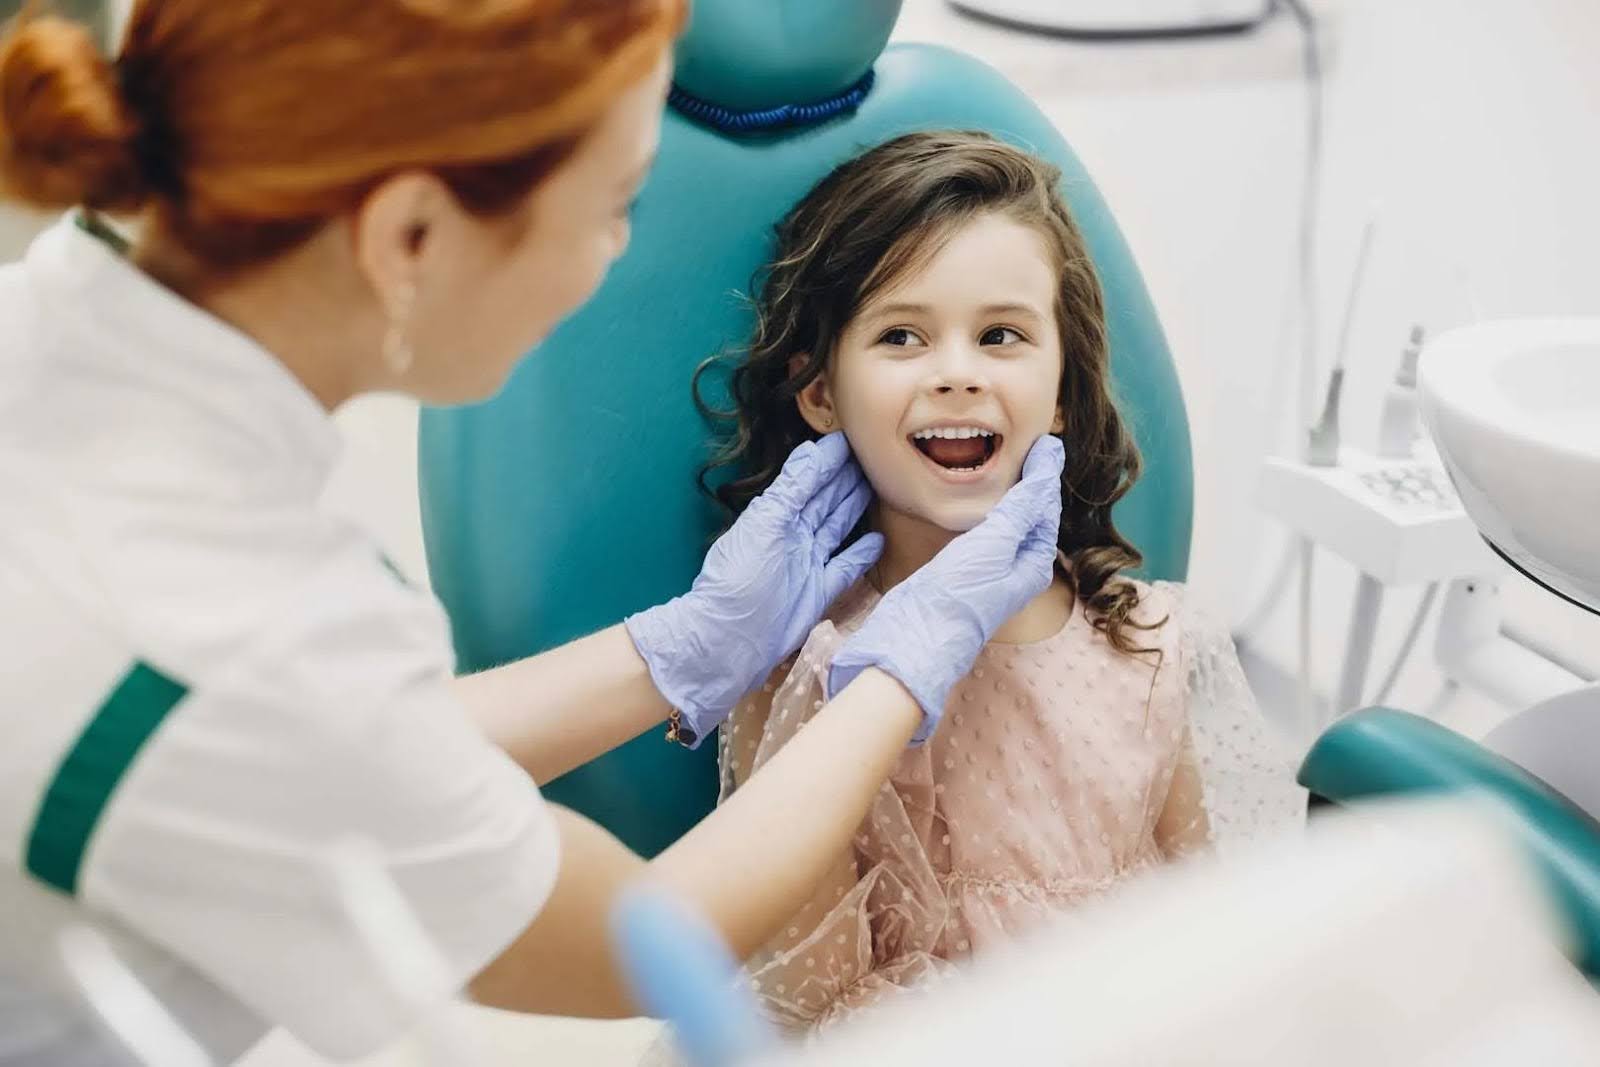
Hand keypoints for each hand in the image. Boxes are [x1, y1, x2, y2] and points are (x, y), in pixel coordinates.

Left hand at [626, 433, 883, 746]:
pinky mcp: (821, 591)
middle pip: (826, 500)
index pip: (808, 480)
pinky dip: (862, 553)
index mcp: (776, 515)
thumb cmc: (739, 579)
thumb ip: (792, 488)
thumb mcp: (765, 524)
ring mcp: (808, 563)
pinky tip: (878, 539)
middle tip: (873, 456)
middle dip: (846, 478)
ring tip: (877, 486)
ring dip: (855, 506)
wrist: (729, 640)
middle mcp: (793, 535)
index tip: (852, 438)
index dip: (829, 460)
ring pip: (837, 527)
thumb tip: (812, 449)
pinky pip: (846, 566)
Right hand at [827, 435, 1065, 743]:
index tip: (1046, 441)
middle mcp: (1016, 569)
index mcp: (1032, 563)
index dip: (1046, 474)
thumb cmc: (958, 594)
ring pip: (1008, 524)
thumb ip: (1021, 507)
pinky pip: (986, 534)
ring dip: (1011, 494)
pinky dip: (988, 510)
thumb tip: (1047, 470)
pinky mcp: (963, 574)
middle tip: (1032, 445)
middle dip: (1033, 482)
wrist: (913, 638)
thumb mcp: (994, 543)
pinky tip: (978, 501)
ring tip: (1010, 464)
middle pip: (1030, 516)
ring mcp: (989, 572)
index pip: (1046, 509)